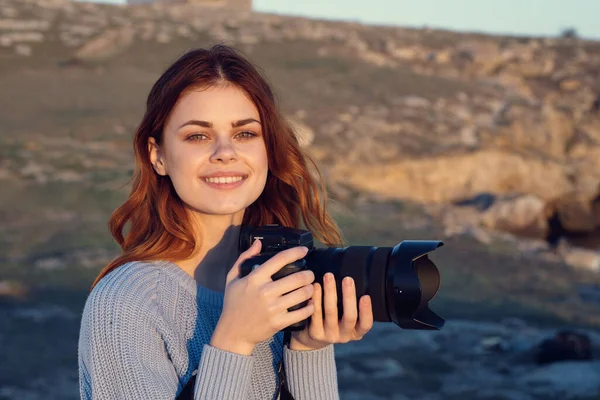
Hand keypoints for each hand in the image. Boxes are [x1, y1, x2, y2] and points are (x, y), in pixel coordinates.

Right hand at [211, 240, 315, 354]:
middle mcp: (265, 292)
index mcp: (254, 279)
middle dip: (309, 274)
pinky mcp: (279, 322)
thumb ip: (244, 258)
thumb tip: (258, 243)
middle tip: (310, 274)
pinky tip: (310, 303)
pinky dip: (310, 307)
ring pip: (302, 294)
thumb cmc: (233, 304)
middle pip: (297, 277)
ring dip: (311, 289)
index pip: (279, 260)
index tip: (304, 250)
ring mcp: (273, 308)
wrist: (233, 333)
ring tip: (311, 287)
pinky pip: (302, 313)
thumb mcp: (232, 279)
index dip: (295, 252)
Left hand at [290, 272, 373, 350]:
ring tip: (329, 276)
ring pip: (331, 312)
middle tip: (348, 279)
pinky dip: (316, 298)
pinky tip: (316, 286)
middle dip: (349, 296)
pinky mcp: (315, 333)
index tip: (366, 296)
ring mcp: (329, 335)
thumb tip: (353, 278)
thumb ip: (350, 305)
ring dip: (331, 292)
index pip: (366, 324)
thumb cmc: (333, 320)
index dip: (366, 311)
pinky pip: (316, 313)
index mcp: (356, 332)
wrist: (311, 339)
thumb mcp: (345, 318)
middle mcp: (344, 336)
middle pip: (349, 317)